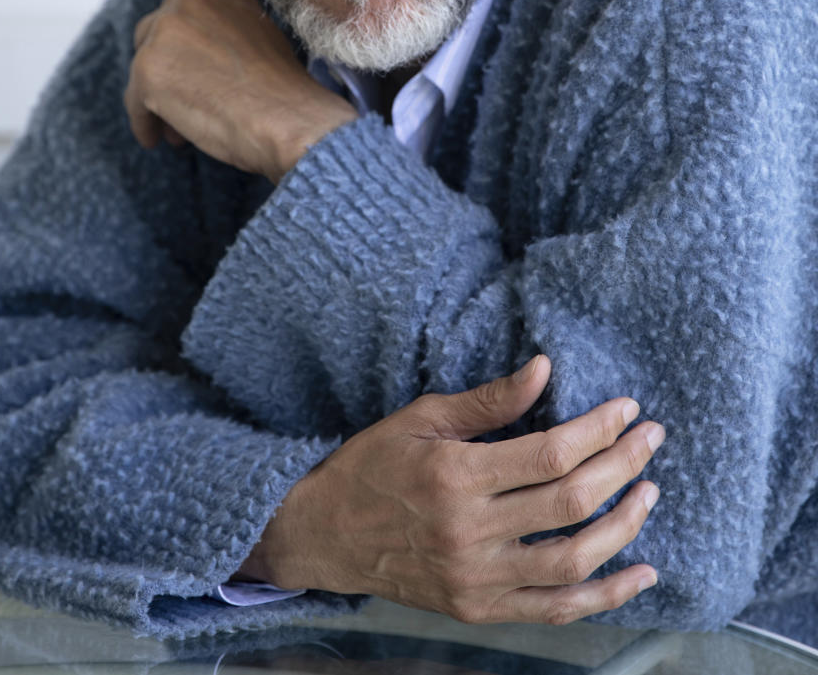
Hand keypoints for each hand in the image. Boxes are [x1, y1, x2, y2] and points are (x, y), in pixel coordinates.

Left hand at [124, 0, 356, 179]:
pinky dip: (145, 122)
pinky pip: (135, 102)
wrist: (288, 119)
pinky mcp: (148, 70)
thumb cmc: (284, 92)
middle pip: (153, 36)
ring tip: (175, 131)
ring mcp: (165, 32)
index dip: (187, 52)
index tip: (197, 78)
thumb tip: (200, 59)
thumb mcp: (262, 41)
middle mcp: (188, 0)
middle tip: (182, 104)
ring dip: (156, 99)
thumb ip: (227, 36)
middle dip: (166, 70)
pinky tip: (156, 140)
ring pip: (143, 70)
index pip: (186, 17)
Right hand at [240, 356, 662, 625]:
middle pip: (570, 502)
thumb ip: (489, 400)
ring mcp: (475, 578)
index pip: (549, 454)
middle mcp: (468, 531)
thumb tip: (545, 369)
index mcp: (455, 475)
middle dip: (622, 466)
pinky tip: (640, 572)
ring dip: (623, 526)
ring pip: (572, 560)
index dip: (598, 430)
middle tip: (652, 439)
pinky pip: (555, 609)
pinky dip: (605, 595)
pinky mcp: (478, 609)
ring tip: (649, 492)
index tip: (628, 410)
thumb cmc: (373, 464)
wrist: (324, 534)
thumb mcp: (422, 417)